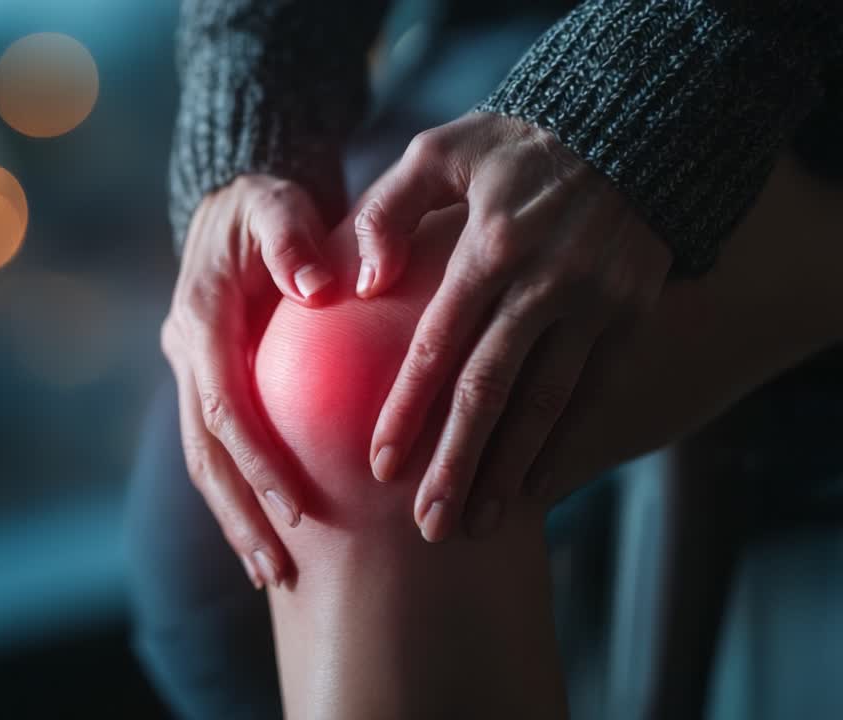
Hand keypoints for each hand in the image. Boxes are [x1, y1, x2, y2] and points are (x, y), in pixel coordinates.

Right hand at [161, 174, 333, 587]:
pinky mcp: (204, 381)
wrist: (230, 207)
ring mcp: (189, 370)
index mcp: (200, 316)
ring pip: (203, 460)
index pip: (223, 402)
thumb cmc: (266, 206)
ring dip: (234, 518)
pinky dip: (237, 493)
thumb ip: (290, 238)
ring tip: (272, 574)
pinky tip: (267, 534)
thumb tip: (316, 287)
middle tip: (278, 571)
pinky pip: (215, 448)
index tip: (297, 505)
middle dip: (239, 514)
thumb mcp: (276, 203)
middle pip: (204, 451)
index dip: (255, 458)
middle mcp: (184, 350)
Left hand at [355, 112, 672, 541]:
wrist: (631, 127)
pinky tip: (534, 487)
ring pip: (546, 404)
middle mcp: (546, 283)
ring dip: (510, 469)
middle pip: (493, 390)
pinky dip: (563, 443)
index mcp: (491, 247)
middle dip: (458, 464)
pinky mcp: (630, 315)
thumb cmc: (516, 143)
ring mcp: (595, 303)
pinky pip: (593, 393)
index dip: (409, 410)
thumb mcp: (442, 151)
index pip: (440, 345)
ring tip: (477, 524)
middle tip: (428, 525)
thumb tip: (364, 284)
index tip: (379, 467)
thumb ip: (391, 210)